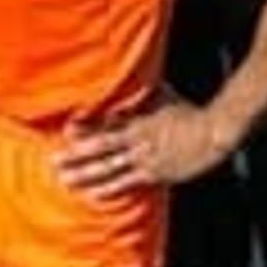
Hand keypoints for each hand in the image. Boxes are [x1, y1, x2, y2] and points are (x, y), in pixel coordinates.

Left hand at [54, 98, 233, 198]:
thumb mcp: (163, 94)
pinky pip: (127, 183)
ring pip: (109, 168)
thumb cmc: (188, 112)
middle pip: (101, 147)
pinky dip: (108, 190)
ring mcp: (144, 158)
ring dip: (86, 176)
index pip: (105, 122)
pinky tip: (92, 195)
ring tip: (64, 181)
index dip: (84, 126)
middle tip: (53, 161)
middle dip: (76, 155)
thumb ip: (142, 88)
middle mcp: (137, 139)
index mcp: (138, 118)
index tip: (64, 130)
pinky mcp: (154, 174)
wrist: (213, 134)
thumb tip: (131, 70)